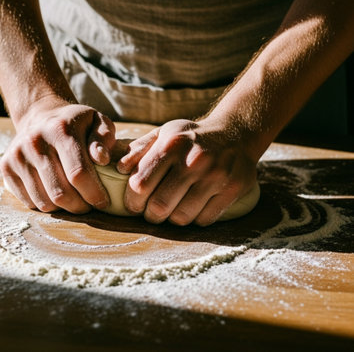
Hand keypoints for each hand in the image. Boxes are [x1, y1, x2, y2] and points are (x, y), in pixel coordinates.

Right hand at [0, 98, 115, 212]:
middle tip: (89, 205)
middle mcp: (35, 142)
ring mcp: (18, 155)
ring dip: (64, 208)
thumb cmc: (75, 124)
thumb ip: (104, 137)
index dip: (94, 193)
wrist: (41, 116)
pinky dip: (46, 205)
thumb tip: (102, 159)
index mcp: (60, 130)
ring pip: (44, 201)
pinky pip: (29, 201)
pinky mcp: (6, 166)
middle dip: (80, 206)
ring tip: (75, 200)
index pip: (78, 173)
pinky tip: (56, 194)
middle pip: (60, 192)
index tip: (103, 202)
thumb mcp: (97, 121)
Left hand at [117, 119, 256, 225]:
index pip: (140, 184)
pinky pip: (205, 219)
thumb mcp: (163, 133)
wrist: (235, 133)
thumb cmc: (191, 137)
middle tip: (152, 212)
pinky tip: (193, 207)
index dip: (132, 201)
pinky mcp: (233, 189)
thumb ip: (138, 150)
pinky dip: (195, 218)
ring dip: (172, 219)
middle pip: (159, 206)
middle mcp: (193, 160)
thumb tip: (118, 169)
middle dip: (150, 215)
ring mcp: (215, 176)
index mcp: (171, 145)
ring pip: (182, 217)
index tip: (134, 205)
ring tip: (172, 209)